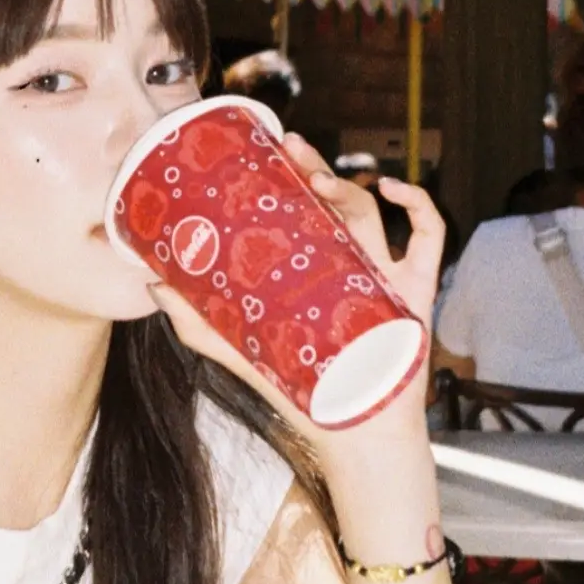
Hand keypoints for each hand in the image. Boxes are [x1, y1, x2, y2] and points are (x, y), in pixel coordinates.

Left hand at [150, 137, 445, 435]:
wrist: (354, 435)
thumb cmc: (305, 391)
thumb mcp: (243, 353)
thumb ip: (199, 323)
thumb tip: (153, 285)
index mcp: (314, 269)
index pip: (303, 210)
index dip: (289, 175)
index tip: (268, 150)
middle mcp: (349, 264)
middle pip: (336, 200)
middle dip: (316, 167)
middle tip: (291, 148)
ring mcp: (385, 273)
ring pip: (372, 212)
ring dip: (347, 187)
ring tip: (317, 181)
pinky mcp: (416, 292)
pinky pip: (430, 237)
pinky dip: (419, 207)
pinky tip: (393, 191)